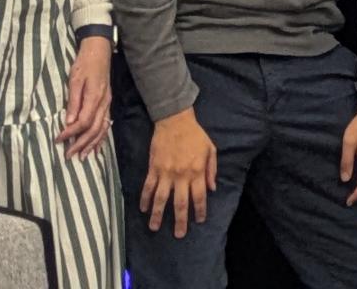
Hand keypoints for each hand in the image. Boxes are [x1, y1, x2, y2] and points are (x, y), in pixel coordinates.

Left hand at [56, 36, 112, 158]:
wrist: (99, 50)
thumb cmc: (84, 63)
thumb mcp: (75, 80)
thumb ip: (73, 101)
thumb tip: (68, 122)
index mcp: (95, 97)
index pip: (83, 122)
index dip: (71, 133)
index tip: (58, 139)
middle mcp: (104, 102)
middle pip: (94, 129)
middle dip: (82, 144)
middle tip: (69, 155)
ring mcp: (107, 103)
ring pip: (103, 128)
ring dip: (93, 143)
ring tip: (83, 156)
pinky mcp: (107, 102)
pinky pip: (106, 123)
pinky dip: (102, 136)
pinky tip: (97, 145)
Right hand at [142, 110, 216, 236]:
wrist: (175, 121)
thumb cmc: (195, 135)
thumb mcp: (210, 149)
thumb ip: (212, 170)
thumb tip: (212, 188)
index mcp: (197, 171)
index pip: (199, 196)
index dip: (200, 210)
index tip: (199, 221)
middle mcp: (181, 175)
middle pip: (181, 203)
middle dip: (180, 220)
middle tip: (179, 235)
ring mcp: (166, 173)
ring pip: (161, 199)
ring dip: (158, 215)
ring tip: (154, 228)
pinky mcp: (153, 169)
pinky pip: (148, 187)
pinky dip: (144, 199)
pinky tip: (143, 209)